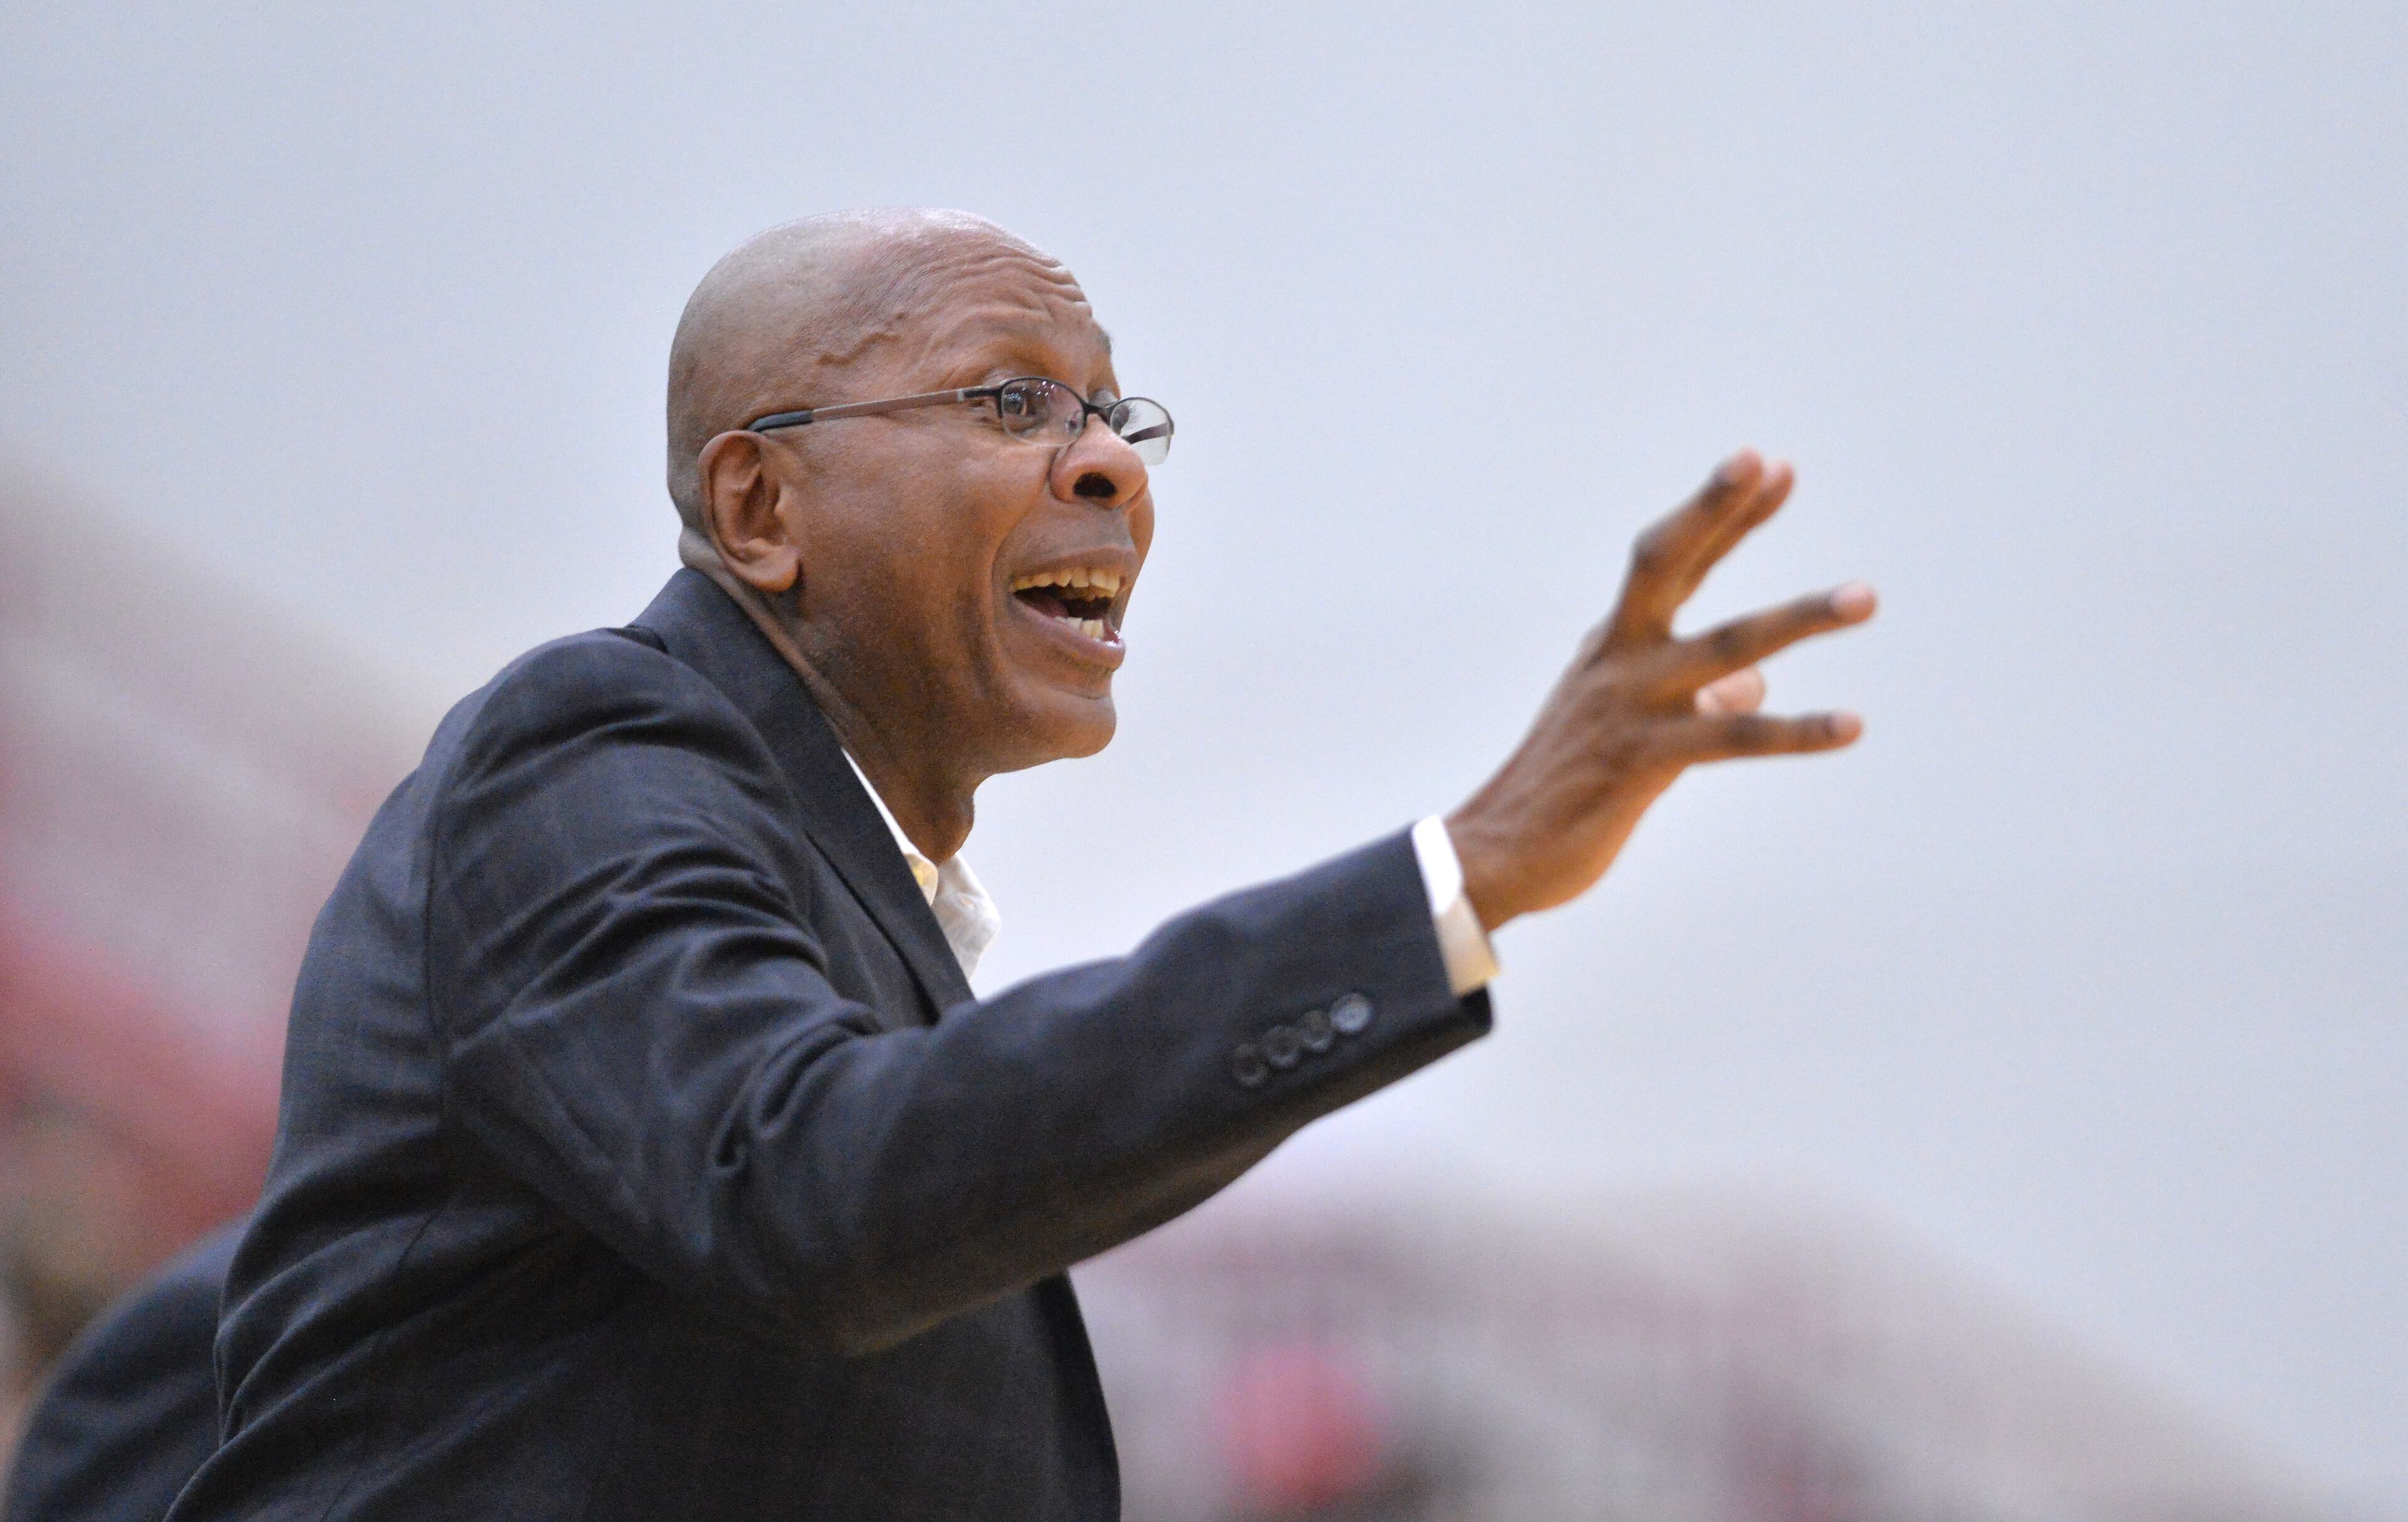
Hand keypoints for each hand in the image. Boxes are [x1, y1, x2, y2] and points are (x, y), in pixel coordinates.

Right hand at [1445, 451, 1875, 931]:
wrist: (1494, 855)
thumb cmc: (1562, 794)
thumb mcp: (1631, 732)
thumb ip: (1698, 699)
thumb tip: (1757, 686)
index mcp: (1612, 646)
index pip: (1674, 563)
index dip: (1723, 514)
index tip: (1772, 468)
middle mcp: (1618, 660)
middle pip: (1666, 562)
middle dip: (1718, 511)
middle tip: (1769, 463)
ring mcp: (1629, 705)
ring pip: (1727, 648)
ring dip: (1799, 617)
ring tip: (1864, 596)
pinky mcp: (1642, 761)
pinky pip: (1734, 737)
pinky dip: (1796, 730)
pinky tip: (1851, 726)